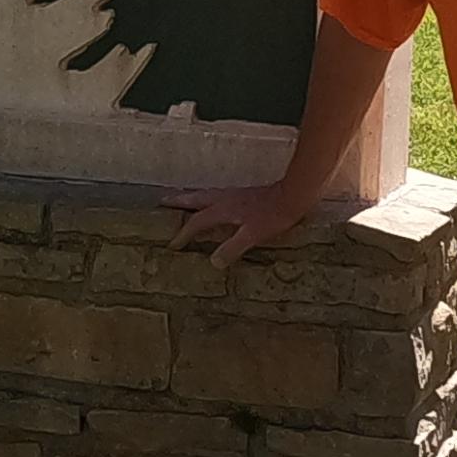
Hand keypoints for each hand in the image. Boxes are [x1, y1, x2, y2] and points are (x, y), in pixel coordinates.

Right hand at [171, 180, 311, 266]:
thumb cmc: (273, 215)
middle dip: (179, 201)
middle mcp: (225, 199)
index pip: (197, 222)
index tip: (173, 243)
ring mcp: (234, 195)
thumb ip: (232, 248)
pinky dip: (208, 198)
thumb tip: (213, 261)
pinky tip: (214, 203)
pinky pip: (218, 195)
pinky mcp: (244, 195)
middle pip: (196, 199)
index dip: (184, 233)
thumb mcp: (252, 235)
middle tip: (163, 201)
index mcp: (223, 209)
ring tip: (183, 199)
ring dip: (192, 197)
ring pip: (207, 195)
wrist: (293, 196)